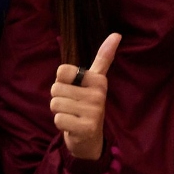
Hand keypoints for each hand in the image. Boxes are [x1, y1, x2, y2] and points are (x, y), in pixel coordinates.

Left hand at [50, 33, 121, 160]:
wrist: (90, 138)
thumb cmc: (86, 104)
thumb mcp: (95, 80)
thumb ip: (103, 58)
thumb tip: (117, 34)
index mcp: (98, 80)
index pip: (62, 71)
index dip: (61, 82)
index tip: (74, 89)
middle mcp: (99, 94)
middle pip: (56, 89)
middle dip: (59, 99)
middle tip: (73, 106)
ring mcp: (94, 112)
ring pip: (55, 104)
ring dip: (59, 112)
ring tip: (72, 116)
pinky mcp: (86, 128)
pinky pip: (58, 119)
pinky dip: (61, 124)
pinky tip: (72, 126)